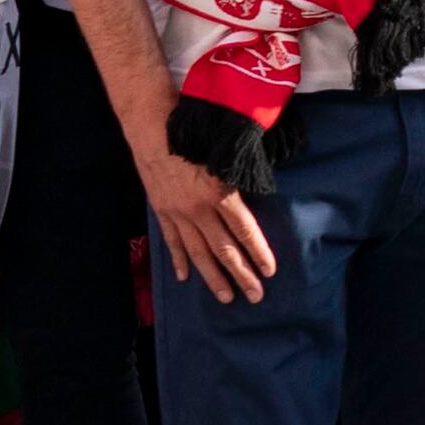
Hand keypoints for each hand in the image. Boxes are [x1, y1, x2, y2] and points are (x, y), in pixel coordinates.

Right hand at [131, 122, 277, 302]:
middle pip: (224, 249)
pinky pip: (172, 241)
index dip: (259, 252)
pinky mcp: (161, 211)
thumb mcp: (226, 155)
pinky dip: (180, 260)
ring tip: (226, 296)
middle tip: (255, 296)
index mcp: (220, 194)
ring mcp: (178, 213)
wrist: (153, 128)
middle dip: (241, 274)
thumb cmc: (197, 135)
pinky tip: (186, 277)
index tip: (270, 271)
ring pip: (198, 252)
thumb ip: (241, 181)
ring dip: (213, 277)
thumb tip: (259, 199)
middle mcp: (199, 209)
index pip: (245, 231)